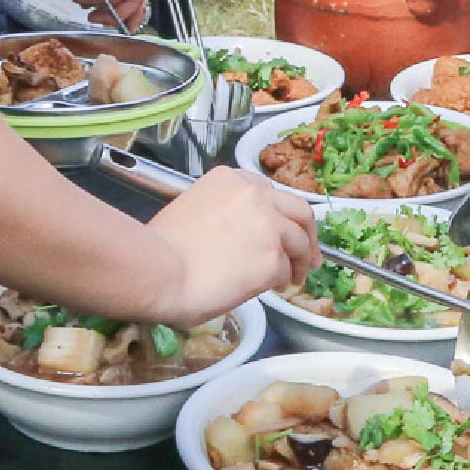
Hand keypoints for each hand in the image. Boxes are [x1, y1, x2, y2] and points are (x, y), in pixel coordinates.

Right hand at [149, 168, 317, 323]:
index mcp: (232, 179)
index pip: (271, 193)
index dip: (281, 214)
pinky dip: (280, 282)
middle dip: (309, 234)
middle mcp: (256, 195)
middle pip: (299, 211)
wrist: (158, 272)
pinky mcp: (272, 258)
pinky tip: (270, 289)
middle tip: (310, 255)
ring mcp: (268, 226)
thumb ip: (226, 213)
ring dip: (300, 262)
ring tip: (294, 279)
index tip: (285, 228)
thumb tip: (240, 236)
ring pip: (299, 243)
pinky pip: (285, 271)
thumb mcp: (194, 209)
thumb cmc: (163, 248)